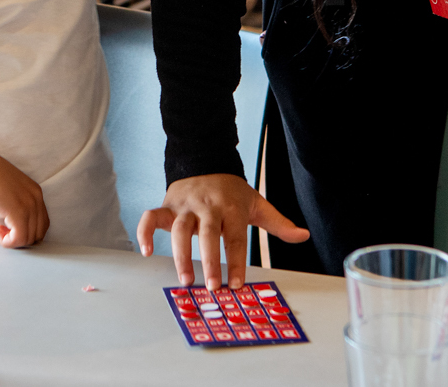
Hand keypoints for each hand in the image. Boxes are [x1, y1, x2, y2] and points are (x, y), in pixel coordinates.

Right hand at [0, 145, 48, 247]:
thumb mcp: (9, 189)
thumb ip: (16, 203)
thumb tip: (12, 224)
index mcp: (36, 192)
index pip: (41, 224)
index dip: (25, 231)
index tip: (6, 227)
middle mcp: (36, 198)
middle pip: (37, 234)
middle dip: (18, 238)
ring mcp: (29, 205)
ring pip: (28, 239)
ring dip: (9, 240)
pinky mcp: (18, 211)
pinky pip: (18, 239)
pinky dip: (5, 241)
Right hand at [136, 173, 309, 288]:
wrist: (206, 161)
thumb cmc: (232, 192)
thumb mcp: (257, 203)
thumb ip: (278, 223)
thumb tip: (303, 235)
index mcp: (231, 207)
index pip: (235, 237)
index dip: (236, 262)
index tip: (236, 285)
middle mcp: (207, 206)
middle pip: (208, 233)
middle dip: (210, 260)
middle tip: (212, 286)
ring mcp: (185, 205)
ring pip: (179, 229)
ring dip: (180, 255)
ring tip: (185, 279)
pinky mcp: (167, 205)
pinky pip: (150, 217)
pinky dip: (144, 233)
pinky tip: (146, 252)